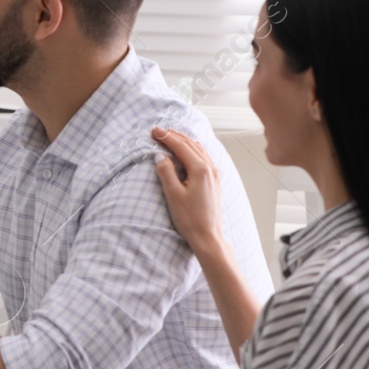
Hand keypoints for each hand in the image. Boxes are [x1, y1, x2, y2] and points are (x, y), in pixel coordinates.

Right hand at [152, 127, 225, 255]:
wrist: (208, 236)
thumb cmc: (190, 219)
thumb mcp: (173, 195)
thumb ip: (166, 172)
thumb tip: (160, 155)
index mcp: (200, 169)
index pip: (181, 147)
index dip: (166, 137)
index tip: (154, 131)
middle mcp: (210, 168)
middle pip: (191, 144)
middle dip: (174, 136)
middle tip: (158, 131)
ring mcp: (215, 174)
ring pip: (199, 149)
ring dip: (184, 141)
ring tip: (170, 136)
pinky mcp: (215, 180)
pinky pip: (204, 157)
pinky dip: (193, 149)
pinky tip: (187, 151)